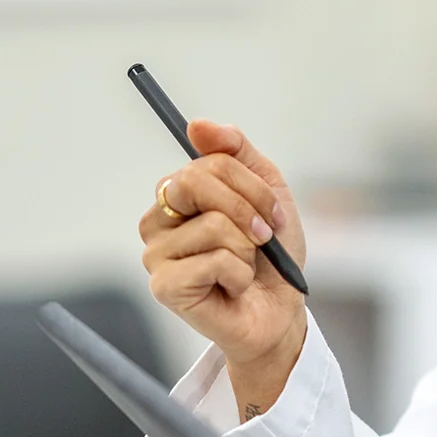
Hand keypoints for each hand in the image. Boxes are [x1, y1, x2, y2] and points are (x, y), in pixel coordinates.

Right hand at [138, 119, 307, 415]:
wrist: (280, 312)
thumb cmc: (270, 257)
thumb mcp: (267, 192)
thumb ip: (236, 152)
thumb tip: (197, 124)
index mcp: (176, 195)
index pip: (207, 163)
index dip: (251, 187)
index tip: (273, 214)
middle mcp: (158, 221)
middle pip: (194, 181)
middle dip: (247, 209)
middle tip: (263, 238)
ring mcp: (156, 255)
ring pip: (214, 225)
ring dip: (246, 250)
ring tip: (243, 268)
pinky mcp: (165, 287)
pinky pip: (215, 261)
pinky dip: (240, 274)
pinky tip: (234, 287)